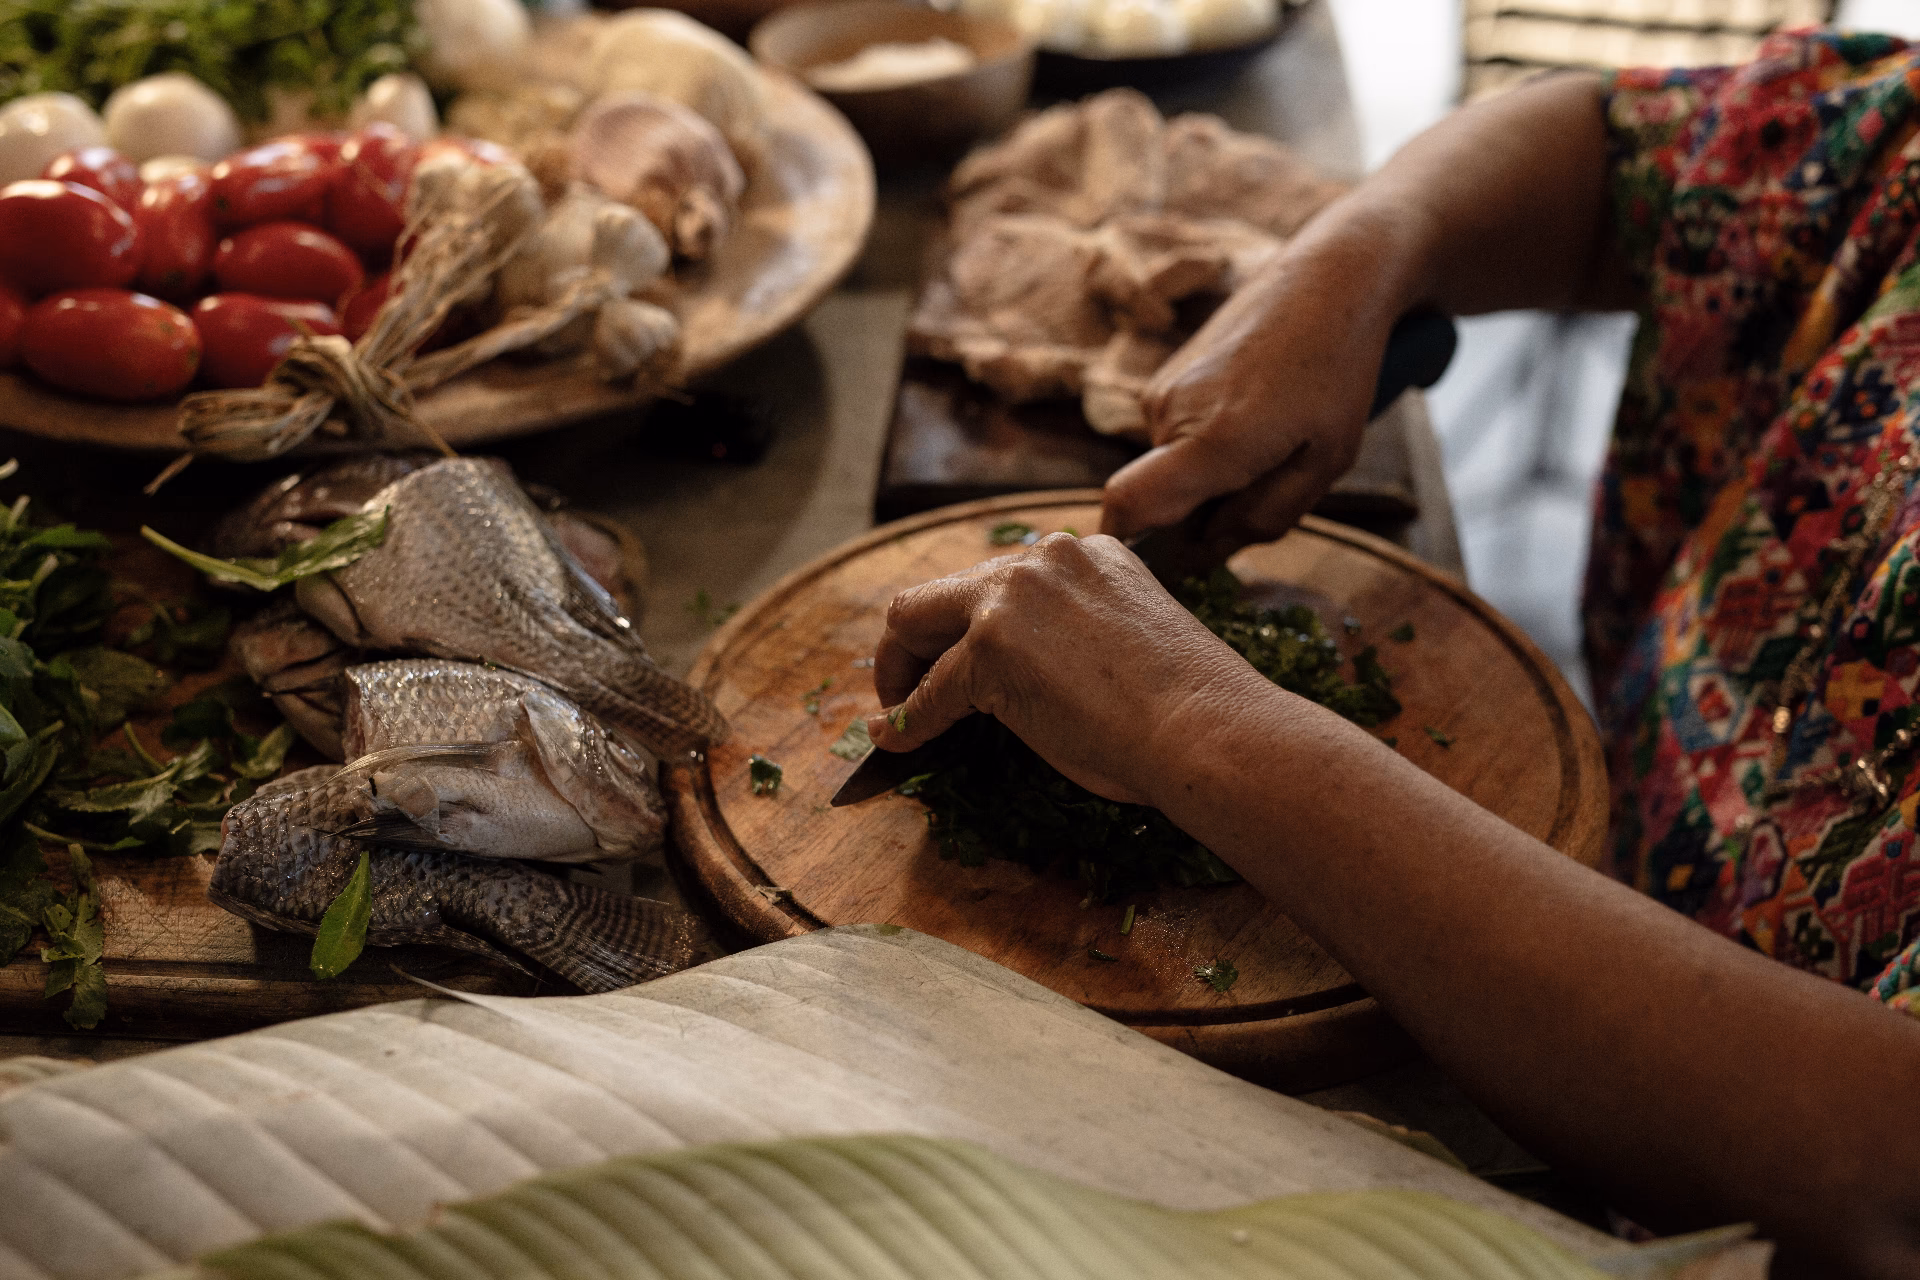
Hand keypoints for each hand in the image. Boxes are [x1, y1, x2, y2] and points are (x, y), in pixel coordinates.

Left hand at [865, 533, 1271, 805]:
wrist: (1207, 728)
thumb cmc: (1190, 706)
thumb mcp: (1130, 636)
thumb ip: (1075, 630)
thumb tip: (1024, 672)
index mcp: (1088, 551)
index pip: (1001, 579)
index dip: (966, 622)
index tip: (955, 654)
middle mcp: (1044, 560)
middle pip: (943, 589)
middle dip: (914, 639)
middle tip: (908, 682)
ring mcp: (1011, 599)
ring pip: (917, 622)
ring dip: (900, 670)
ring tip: (896, 710)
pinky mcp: (988, 648)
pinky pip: (930, 691)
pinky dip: (908, 717)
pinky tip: (896, 739)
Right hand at [1099, 204, 1418, 557]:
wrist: (1328, 278)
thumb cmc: (1339, 372)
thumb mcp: (1325, 463)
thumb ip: (1262, 518)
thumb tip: (1206, 550)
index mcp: (1213, 439)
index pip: (1127, 508)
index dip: (1132, 546)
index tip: (1165, 565)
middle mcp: (1169, 414)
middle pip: (1159, 500)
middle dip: (1202, 513)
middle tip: (1267, 484)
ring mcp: (1160, 391)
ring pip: (1170, 468)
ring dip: (1209, 475)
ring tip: (1269, 438)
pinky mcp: (1164, 377)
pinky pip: (1173, 438)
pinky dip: (1205, 444)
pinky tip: (1252, 414)